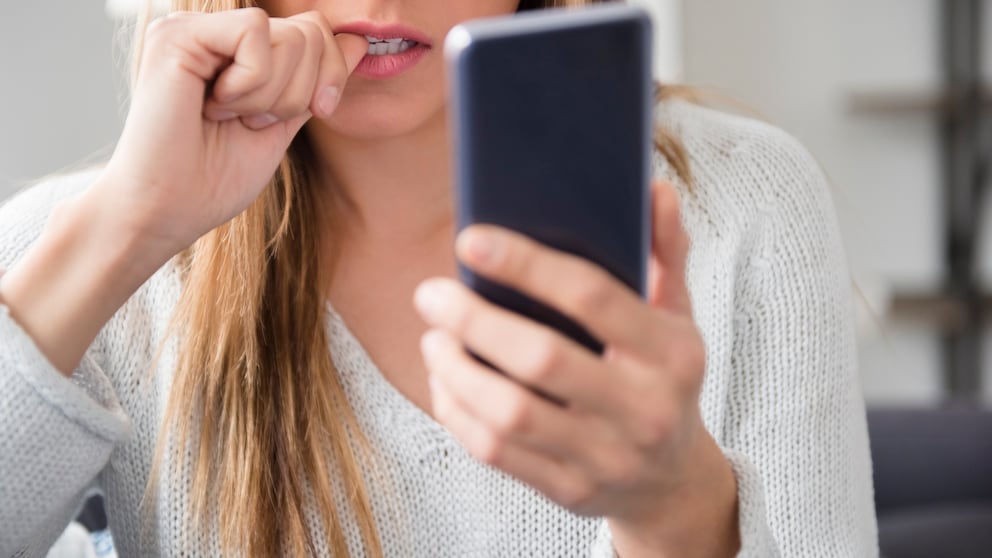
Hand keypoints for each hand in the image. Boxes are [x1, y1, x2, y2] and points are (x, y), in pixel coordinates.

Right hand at [98, 8, 366, 256]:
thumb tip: (358, 41)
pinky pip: (254, 34)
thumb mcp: (286, 124)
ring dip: (272, 95)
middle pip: (310, 31)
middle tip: (254, 122)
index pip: (317, 32)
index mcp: (240, 52)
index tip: (315, 112)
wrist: (168, 211)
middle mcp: (217, 33)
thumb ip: (316, 82)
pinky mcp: (177, 35)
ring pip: (289, 34)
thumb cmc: (215, 180)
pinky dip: (250, 84)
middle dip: (302, 91)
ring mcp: (195, 29)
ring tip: (230, 117)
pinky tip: (213, 107)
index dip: (332, 73)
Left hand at [414, 181, 738, 555]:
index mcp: (673, 353)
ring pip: (510, 414)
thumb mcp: (677, 314)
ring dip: (457, 370)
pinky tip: (444, 382)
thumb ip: (665, 250)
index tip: (469, 240)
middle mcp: (644, 409)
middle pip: (541, 359)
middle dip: (473, 320)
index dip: (526, 264)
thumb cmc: (663, 378)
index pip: (592, 296)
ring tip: (432, 337)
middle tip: (430, 293)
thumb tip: (653, 186)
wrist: (672, 480)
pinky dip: (458, 413)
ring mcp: (606, 457)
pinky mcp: (569, 491)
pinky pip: (497, 454)